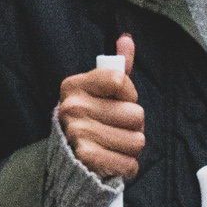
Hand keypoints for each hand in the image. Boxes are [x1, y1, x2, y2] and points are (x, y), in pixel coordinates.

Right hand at [56, 35, 143, 182]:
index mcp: (74, 86)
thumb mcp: (100, 93)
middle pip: (136, 113)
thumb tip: (127, 39)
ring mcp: (78, 133)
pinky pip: (130, 163)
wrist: (69, 164)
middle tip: (114, 130)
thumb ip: (116, 67)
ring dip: (131, 149)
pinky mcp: (87, 159)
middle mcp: (72, 107)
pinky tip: (112, 163)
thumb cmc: (91, 123)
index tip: (118, 102)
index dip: (128, 95)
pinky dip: (126, 167)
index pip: (121, 80)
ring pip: (137, 140)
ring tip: (113, 147)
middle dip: (133, 126)